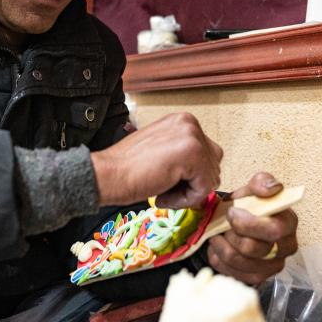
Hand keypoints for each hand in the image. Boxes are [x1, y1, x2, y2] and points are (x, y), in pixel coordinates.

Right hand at [91, 112, 221, 208]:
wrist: (107, 174)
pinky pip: (205, 188)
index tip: (168, 181)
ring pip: (211, 177)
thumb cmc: (127, 168)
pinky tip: (162, 195)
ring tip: (163, 191)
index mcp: (183, 121)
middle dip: (193, 184)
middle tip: (166, 189)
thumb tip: (206, 176)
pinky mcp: (193, 154)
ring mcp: (192, 137)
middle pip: (213, 165)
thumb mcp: (162, 151)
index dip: (191, 176)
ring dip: (189, 193)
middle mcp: (190, 123)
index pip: (207, 154)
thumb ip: (185, 157)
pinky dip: (186, 200)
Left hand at [206, 172, 298, 285]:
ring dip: (221, 246)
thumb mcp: (253, 189)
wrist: (238, 222)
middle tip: (223, 224)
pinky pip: (231, 272)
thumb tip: (273, 189)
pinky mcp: (257, 278)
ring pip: (238, 261)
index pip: (273, 231)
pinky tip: (220, 246)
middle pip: (252, 249)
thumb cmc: (249, 207)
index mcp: (289, 223)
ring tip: (218, 234)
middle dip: (231, 234)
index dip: (248, 224)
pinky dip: (219, 258)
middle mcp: (285, 248)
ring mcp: (272, 266)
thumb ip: (262, 183)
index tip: (232, 213)